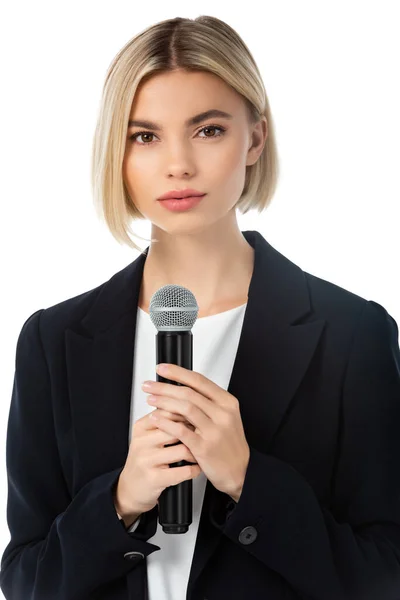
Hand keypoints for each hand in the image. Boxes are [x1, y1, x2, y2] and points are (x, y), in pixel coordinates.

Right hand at [114, 406, 200, 518]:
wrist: (131, 488)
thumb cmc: (145, 460)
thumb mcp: (148, 437)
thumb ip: (164, 421)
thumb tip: (188, 404)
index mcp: (141, 428)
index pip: (167, 412)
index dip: (187, 414)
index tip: (198, 417)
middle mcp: (141, 442)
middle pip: (176, 430)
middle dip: (194, 433)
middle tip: (205, 435)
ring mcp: (147, 461)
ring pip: (182, 450)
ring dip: (197, 452)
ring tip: (201, 452)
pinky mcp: (154, 478)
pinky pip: (183, 471)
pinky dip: (195, 469)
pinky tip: (197, 467)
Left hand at [142, 363, 249, 500]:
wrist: (240, 470)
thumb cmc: (229, 443)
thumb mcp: (225, 416)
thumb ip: (206, 402)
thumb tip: (180, 387)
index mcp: (227, 402)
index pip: (199, 380)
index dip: (177, 372)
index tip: (162, 368)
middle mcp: (222, 414)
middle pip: (189, 392)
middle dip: (165, 387)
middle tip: (149, 385)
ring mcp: (214, 430)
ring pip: (185, 408)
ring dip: (164, 402)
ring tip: (150, 399)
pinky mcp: (204, 447)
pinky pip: (181, 430)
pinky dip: (165, 422)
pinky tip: (155, 418)